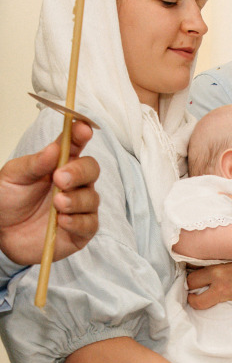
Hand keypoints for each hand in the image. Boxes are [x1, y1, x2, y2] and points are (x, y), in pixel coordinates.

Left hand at [0, 121, 99, 263]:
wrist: (3, 232)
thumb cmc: (9, 200)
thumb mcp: (12, 177)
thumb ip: (33, 164)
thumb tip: (53, 149)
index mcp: (58, 164)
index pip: (75, 144)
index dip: (81, 134)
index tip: (82, 129)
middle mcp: (73, 183)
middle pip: (91, 170)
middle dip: (79, 172)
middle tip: (60, 179)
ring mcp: (79, 206)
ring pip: (92, 198)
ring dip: (76, 200)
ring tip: (57, 204)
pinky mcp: (80, 230)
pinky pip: (89, 224)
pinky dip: (77, 222)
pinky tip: (62, 221)